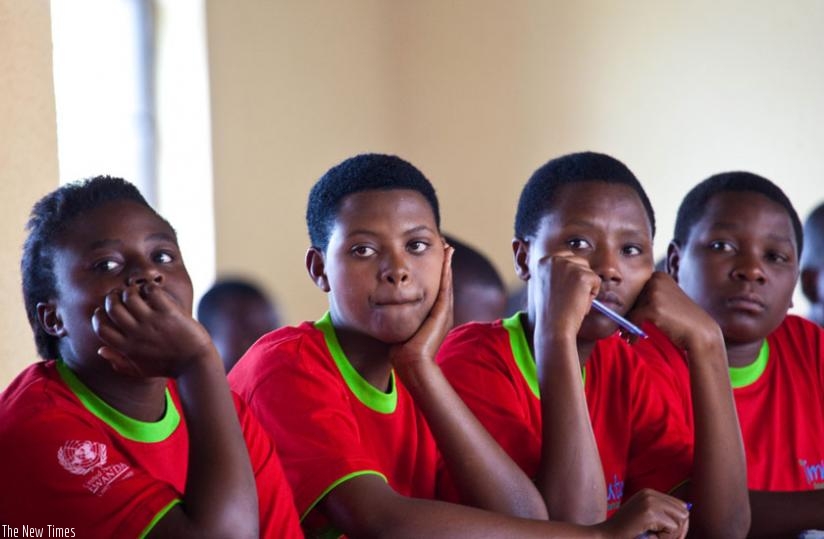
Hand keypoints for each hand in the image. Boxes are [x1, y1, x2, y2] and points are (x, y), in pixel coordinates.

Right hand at [92, 282, 215, 377]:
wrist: (196, 364)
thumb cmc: (168, 366)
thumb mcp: (139, 370)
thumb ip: (118, 361)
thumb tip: (100, 349)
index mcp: (127, 348)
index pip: (100, 327)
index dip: (99, 315)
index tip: (106, 311)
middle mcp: (137, 334)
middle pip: (112, 308)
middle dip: (112, 297)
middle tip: (120, 295)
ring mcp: (153, 322)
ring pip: (130, 296)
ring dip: (131, 290)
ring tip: (138, 292)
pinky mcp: (169, 313)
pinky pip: (152, 292)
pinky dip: (150, 288)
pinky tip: (154, 292)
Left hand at [389, 244, 453, 370]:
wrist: (412, 366)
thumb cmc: (402, 352)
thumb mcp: (402, 331)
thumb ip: (400, 320)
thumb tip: (387, 311)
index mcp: (434, 317)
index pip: (437, 289)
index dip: (437, 272)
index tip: (436, 256)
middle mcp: (442, 313)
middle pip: (444, 282)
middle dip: (445, 264)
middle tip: (446, 246)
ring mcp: (444, 313)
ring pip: (446, 282)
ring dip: (447, 264)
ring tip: (448, 247)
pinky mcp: (442, 314)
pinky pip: (445, 288)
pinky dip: (446, 273)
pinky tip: (445, 259)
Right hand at [533, 252, 600, 339]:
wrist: (553, 327)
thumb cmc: (550, 312)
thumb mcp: (546, 286)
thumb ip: (555, 273)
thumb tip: (571, 269)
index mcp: (543, 261)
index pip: (566, 258)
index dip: (570, 276)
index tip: (563, 291)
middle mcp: (554, 260)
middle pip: (580, 262)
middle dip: (580, 280)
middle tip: (568, 298)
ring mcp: (568, 266)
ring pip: (589, 272)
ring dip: (585, 287)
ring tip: (572, 301)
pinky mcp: (582, 275)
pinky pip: (596, 281)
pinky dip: (591, 295)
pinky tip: (578, 304)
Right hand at [599, 489, 689, 538]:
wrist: (606, 537)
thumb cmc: (626, 532)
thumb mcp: (645, 518)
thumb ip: (662, 513)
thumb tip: (688, 509)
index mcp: (649, 493)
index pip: (680, 505)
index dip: (679, 523)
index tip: (667, 535)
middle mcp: (650, 493)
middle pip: (683, 512)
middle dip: (679, 530)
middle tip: (662, 538)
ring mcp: (649, 501)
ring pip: (681, 520)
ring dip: (672, 535)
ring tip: (655, 537)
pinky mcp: (649, 513)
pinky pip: (673, 528)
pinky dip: (665, 538)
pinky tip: (649, 537)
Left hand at [629, 272, 721, 352]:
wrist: (700, 332)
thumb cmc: (682, 319)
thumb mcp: (665, 300)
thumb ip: (647, 298)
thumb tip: (622, 306)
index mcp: (659, 275)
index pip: (634, 290)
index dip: (630, 306)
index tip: (626, 319)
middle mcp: (656, 280)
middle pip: (630, 298)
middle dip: (627, 314)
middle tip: (623, 330)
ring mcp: (654, 292)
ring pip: (630, 309)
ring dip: (627, 324)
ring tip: (629, 335)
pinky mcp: (653, 307)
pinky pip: (632, 319)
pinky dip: (631, 331)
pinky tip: (634, 340)